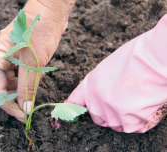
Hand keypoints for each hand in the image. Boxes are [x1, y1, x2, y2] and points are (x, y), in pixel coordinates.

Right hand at [0, 0, 75, 121]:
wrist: (50, 14)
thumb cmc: (41, 31)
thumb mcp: (34, 61)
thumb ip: (28, 87)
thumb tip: (25, 109)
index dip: (7, 104)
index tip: (23, 115)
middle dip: (7, 100)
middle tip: (24, 109)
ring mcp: (6, 59)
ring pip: (5, 84)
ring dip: (17, 92)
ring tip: (32, 90)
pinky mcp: (17, 60)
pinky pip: (16, 78)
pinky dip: (24, 84)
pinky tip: (35, 81)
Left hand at [65, 14, 166, 132]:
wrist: (155, 60)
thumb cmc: (136, 58)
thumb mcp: (110, 67)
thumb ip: (103, 84)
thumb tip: (104, 94)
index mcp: (91, 86)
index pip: (75, 101)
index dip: (70, 108)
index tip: (64, 112)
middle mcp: (98, 102)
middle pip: (97, 117)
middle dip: (106, 112)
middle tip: (121, 100)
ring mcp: (113, 114)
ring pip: (113, 123)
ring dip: (122, 116)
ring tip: (135, 100)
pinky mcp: (129, 123)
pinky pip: (129, 127)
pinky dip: (136, 120)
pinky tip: (142, 106)